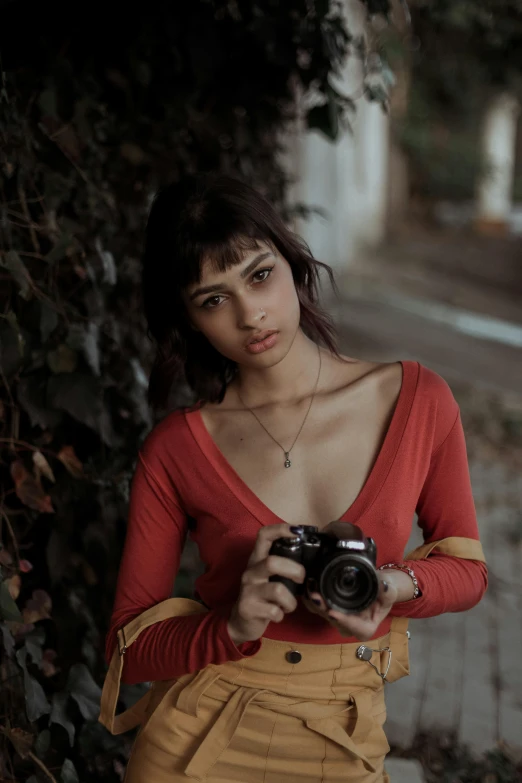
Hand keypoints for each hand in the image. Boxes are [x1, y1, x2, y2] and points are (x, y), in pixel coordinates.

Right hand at [227, 523, 305, 645]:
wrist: (241, 622)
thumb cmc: (263, 596)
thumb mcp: (270, 577)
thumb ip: (284, 566)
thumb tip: (312, 557)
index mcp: (257, 559)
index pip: (263, 536)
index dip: (280, 529)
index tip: (297, 531)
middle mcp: (250, 571)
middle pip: (272, 562)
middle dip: (294, 570)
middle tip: (302, 579)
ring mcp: (247, 590)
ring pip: (277, 590)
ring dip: (290, 601)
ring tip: (289, 605)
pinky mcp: (247, 608)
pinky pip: (274, 611)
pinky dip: (282, 614)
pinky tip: (278, 614)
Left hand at [302, 572, 397, 641]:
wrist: (377, 585)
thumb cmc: (385, 592)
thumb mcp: (391, 592)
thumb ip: (388, 591)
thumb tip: (384, 586)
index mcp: (365, 627)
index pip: (355, 628)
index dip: (344, 621)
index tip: (333, 613)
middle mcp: (349, 626)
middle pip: (334, 621)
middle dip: (323, 610)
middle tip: (315, 596)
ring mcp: (338, 617)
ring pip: (323, 614)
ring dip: (314, 603)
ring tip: (309, 589)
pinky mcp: (330, 608)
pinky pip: (318, 607)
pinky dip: (311, 598)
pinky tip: (307, 587)